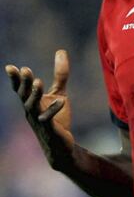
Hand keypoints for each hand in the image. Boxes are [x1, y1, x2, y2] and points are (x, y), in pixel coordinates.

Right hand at [5, 50, 74, 170]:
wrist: (62, 146)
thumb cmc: (57, 119)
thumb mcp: (59, 93)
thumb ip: (60, 75)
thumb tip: (60, 51)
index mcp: (31, 102)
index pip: (20, 89)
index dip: (14, 79)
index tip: (9, 67)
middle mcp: (31, 111)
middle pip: (24, 95)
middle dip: (24, 83)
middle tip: (24, 70)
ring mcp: (39, 120)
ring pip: (33, 106)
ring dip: (35, 94)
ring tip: (38, 82)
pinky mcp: (50, 129)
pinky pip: (49, 118)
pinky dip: (53, 109)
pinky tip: (61, 101)